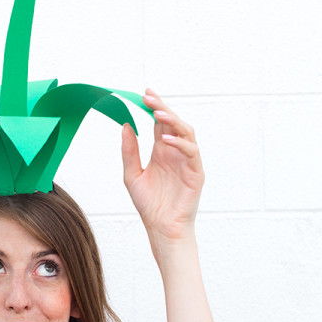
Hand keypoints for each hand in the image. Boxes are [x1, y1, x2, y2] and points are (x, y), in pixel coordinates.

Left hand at [121, 90, 203, 247]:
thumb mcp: (132, 175)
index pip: (160, 123)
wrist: (161, 228)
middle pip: (173, 123)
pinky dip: (180, 144)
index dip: (154, 107)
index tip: (143, 94)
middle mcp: (176, 152)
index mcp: (161, 151)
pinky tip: (165, 140)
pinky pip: (191, 153)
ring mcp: (187, 161)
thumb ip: (129, 151)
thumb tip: (126, 126)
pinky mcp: (196, 173)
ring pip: (186, 133)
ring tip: (157, 113)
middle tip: (148, 97)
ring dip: (173, 121)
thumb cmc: (149, 204)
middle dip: (162, 108)